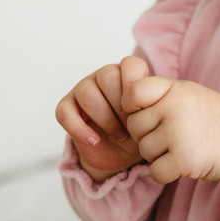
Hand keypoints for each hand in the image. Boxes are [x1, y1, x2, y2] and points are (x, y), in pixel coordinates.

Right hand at [56, 56, 149, 180]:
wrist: (121, 157)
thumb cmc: (139, 133)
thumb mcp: (152, 121)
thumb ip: (153, 107)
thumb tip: (154, 105)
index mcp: (128, 75)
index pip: (131, 64)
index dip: (136, 85)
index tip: (142, 109)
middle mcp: (104, 77)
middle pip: (108, 76)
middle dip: (122, 106)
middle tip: (133, 126)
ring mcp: (83, 89)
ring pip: (88, 94)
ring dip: (106, 119)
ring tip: (120, 136)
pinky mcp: (67, 107)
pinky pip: (65, 112)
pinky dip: (80, 130)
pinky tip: (95, 142)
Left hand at [122, 78, 219, 197]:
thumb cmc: (218, 119)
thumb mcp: (191, 94)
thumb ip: (161, 94)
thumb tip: (124, 101)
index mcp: (175, 89)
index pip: (132, 93)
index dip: (132, 106)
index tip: (147, 113)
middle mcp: (174, 108)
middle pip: (134, 127)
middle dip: (148, 135)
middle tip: (175, 136)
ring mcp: (178, 135)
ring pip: (144, 151)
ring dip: (159, 155)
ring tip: (184, 148)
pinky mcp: (184, 161)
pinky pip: (155, 172)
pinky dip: (165, 173)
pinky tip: (183, 165)